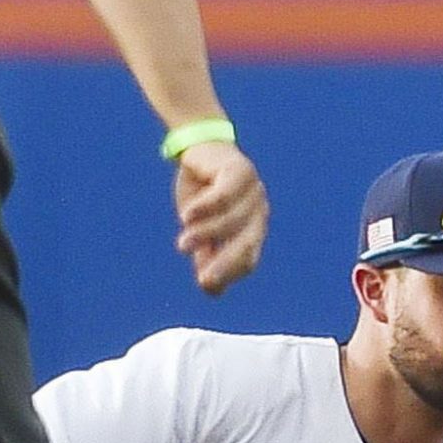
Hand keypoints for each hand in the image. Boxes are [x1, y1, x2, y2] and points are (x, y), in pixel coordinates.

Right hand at [172, 138, 267, 295]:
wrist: (198, 152)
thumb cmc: (202, 193)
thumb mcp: (200, 228)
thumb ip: (207, 254)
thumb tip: (211, 290)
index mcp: (254, 228)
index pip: (248, 257)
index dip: (230, 272)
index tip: (207, 285)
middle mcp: (258, 210)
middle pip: (246, 241)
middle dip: (225, 262)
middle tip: (202, 278)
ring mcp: (252, 189)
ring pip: (232, 219)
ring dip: (206, 234)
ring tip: (183, 245)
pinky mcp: (238, 170)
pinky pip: (224, 193)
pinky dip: (206, 207)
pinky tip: (187, 216)